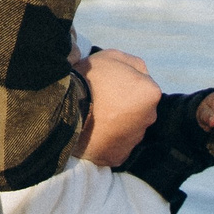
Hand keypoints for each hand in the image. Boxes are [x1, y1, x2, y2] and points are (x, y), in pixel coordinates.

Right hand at [78, 49, 161, 167]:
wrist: (63, 109)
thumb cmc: (89, 79)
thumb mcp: (113, 56)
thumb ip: (134, 64)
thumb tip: (140, 75)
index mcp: (151, 93)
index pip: (145, 88)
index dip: (128, 86)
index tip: (111, 87)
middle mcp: (149, 118)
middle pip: (140, 111)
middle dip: (127, 108)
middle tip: (103, 104)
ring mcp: (134, 140)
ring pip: (129, 130)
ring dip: (118, 125)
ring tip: (96, 119)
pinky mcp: (119, 157)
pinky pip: (117, 147)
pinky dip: (109, 142)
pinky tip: (95, 134)